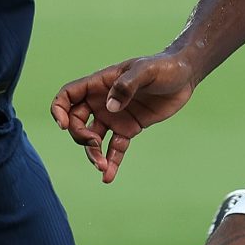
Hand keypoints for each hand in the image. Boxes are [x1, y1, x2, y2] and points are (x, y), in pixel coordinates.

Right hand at [49, 52, 200, 182]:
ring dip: (93, 154)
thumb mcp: (146, 71)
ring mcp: (115, 116)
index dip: (59, 110)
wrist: (185, 76)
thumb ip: (127, 85)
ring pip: (94, 138)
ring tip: (102, 168)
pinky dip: (111, 162)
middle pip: (77, 121)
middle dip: (80, 136)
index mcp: (100, 83)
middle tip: (94, 145)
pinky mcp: (129, 129)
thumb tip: (110, 108)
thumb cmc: (163, 67)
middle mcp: (102, 101)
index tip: (63, 125)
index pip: (68, 95)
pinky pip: (115, 148)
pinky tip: (108, 178)